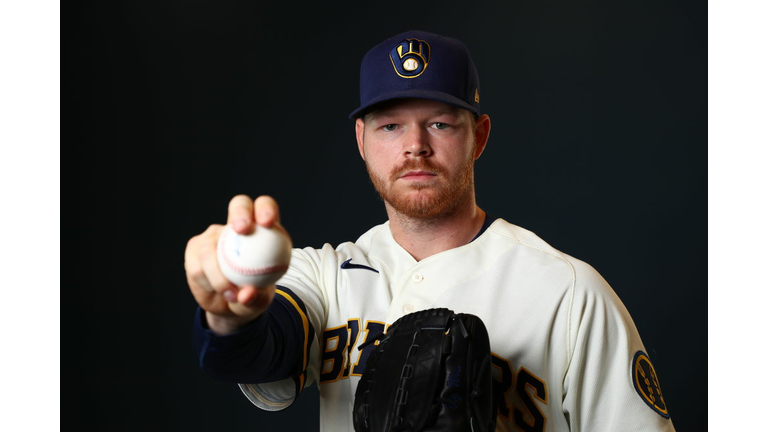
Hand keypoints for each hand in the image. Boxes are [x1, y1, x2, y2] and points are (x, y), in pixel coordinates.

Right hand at [184, 195, 285, 334]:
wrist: (230, 304)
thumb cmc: (253, 295)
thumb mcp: (261, 300)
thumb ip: (257, 297)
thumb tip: (247, 294)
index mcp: (261, 229)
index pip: (264, 207)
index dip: (265, 209)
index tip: (267, 223)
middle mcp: (236, 226)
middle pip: (238, 205)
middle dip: (240, 213)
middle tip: (242, 230)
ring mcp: (214, 235)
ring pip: (210, 246)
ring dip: (219, 275)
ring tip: (231, 295)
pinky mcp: (194, 249)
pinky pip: (197, 266)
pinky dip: (208, 283)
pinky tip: (216, 293)